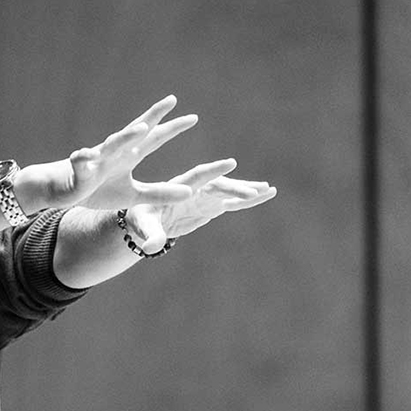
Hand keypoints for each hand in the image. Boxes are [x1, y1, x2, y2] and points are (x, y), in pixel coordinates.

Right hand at [19, 96, 200, 212]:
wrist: (62, 190)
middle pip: (137, 132)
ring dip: (126, 137)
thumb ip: (160, 193)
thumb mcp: (134, 195)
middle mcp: (116, 153)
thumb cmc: (98, 189)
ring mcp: (97, 160)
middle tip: (172, 100)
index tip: (193, 117)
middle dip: (154, 117)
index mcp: (129, 156)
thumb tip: (191, 192)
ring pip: (112, 145)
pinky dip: (84, 158)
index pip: (154, 139)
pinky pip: (81, 163)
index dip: (171, 128)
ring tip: (141, 129)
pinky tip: (88, 155)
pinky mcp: (79, 172)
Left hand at [122, 159, 276, 249]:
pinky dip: (248, 200)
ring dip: (249, 191)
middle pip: (219, 185)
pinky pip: (232, 202)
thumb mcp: (143, 227)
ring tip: (270, 190)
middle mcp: (195, 188)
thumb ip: (150, 235)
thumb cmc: (140, 220)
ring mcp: (204, 197)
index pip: (198, 176)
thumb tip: (152, 247)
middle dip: (237, 187)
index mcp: (178, 186)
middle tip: (255, 191)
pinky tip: (265, 195)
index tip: (230, 163)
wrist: (145, 221)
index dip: (213, 170)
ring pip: (230, 192)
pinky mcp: (210, 206)